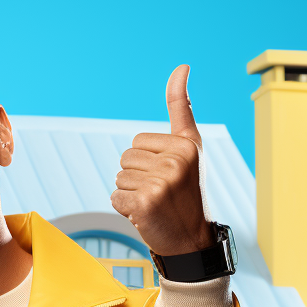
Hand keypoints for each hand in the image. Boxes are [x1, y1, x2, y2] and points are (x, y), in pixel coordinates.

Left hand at [111, 65, 212, 255]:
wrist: (191, 241)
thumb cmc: (187, 191)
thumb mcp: (190, 146)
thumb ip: (181, 108)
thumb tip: (181, 66)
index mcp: (185, 144)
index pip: (137, 141)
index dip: (146, 162)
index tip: (170, 179)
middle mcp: (176, 161)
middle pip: (125, 159)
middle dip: (136, 177)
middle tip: (161, 194)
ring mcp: (161, 183)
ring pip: (118, 178)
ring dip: (130, 194)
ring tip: (155, 204)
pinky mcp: (145, 203)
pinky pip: (114, 197)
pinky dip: (124, 210)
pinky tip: (147, 216)